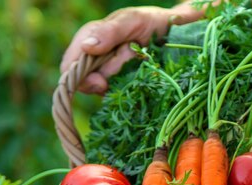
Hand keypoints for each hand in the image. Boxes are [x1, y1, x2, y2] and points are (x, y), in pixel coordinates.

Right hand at [60, 3, 204, 94]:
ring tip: (141, 60)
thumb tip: (86, 47)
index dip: (78, 78)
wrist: (181, 33)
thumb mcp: (133, 20)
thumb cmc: (154, 22)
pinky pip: (123, 97)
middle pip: (88, 82)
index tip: (100, 83)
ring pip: (107, 91)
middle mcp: (98, 60)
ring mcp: (113, 76)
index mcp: (91, 40)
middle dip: (110, 75)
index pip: (70, 66)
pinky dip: (134, 90)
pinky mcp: (127, 88)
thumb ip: (109, 31)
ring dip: (125, 80)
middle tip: (131, 57)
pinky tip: (145, 75)